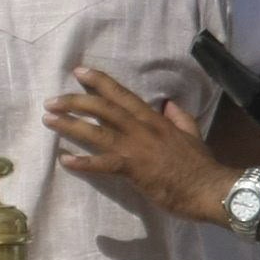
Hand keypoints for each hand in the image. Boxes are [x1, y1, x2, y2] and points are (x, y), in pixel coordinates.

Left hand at [47, 67, 240, 225]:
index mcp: (154, 121)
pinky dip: (84, 162)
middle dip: (76, 101)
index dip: (100, 82)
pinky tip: (65, 160)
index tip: (79, 71)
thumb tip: (168, 103)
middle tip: (51, 100)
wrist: (210, 188)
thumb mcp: (191, 134)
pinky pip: (104, 164)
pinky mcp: (134, 170)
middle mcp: (142, 130)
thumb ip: (178, 117)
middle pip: (104, 109)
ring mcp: (137, 149)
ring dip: (71, 125)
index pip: (123, 95)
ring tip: (48, 120)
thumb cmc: (200, 164)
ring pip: (98, 132)